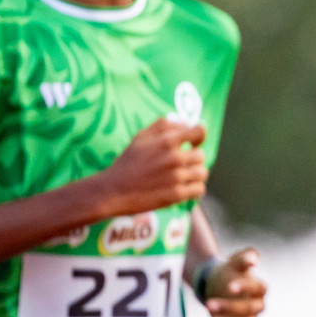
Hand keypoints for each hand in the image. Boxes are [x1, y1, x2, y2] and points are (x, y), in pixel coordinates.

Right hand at [92, 118, 207, 216]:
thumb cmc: (127, 162)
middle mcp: (175, 158)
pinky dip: (194, 189)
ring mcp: (177, 177)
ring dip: (194, 175)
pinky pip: (199, 189)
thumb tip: (185, 122)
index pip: (200, 131)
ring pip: (202, 173)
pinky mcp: (176, 195)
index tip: (193, 143)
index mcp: (167, 141)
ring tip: (183, 177)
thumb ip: (164, 125)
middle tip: (181, 164)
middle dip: (192, 159)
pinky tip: (184, 188)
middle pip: (201, 155)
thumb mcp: (141, 137)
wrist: (113, 191)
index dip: (199, 136)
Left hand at [204, 248, 265, 316]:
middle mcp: (258, 304)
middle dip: (230, 308)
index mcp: (259, 287)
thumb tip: (254, 260)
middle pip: (251, 309)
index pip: (259, 288)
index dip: (246, 288)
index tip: (230, 287)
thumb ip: (246, 257)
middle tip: (209, 304)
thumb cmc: (231, 272)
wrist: (220, 285)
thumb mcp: (236, 261)